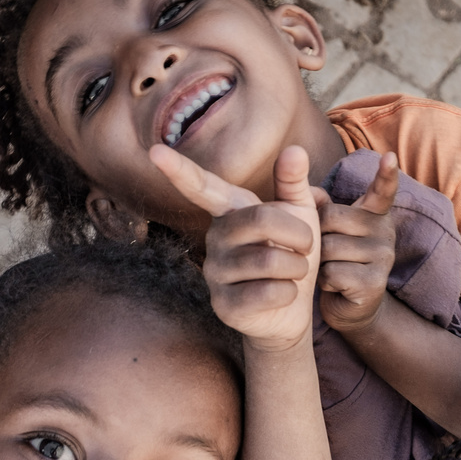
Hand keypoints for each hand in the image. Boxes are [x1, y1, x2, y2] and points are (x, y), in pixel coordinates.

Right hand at [150, 144, 320, 352]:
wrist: (293, 310)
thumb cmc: (293, 254)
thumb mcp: (300, 214)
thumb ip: (293, 183)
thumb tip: (294, 149)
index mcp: (229, 211)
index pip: (203, 187)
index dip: (179, 170)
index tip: (154, 151)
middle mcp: (214, 238)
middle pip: (261, 219)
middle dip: (299, 234)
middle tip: (306, 248)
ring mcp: (214, 273)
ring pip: (270, 260)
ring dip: (297, 268)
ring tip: (293, 273)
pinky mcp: (223, 305)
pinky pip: (268, 292)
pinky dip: (290, 293)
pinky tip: (283, 295)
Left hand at [317, 151, 399, 333]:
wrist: (349, 307)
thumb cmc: (337, 260)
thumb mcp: (328, 230)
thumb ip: (319, 205)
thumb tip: (310, 192)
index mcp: (374, 214)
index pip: (383, 191)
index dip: (387, 174)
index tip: (390, 157)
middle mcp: (385, 232)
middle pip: (331, 219)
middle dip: (318, 236)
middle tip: (329, 253)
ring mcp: (383, 258)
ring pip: (328, 249)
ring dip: (319, 263)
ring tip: (332, 270)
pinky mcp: (375, 283)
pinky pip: (332, 274)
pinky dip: (324, 283)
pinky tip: (335, 286)